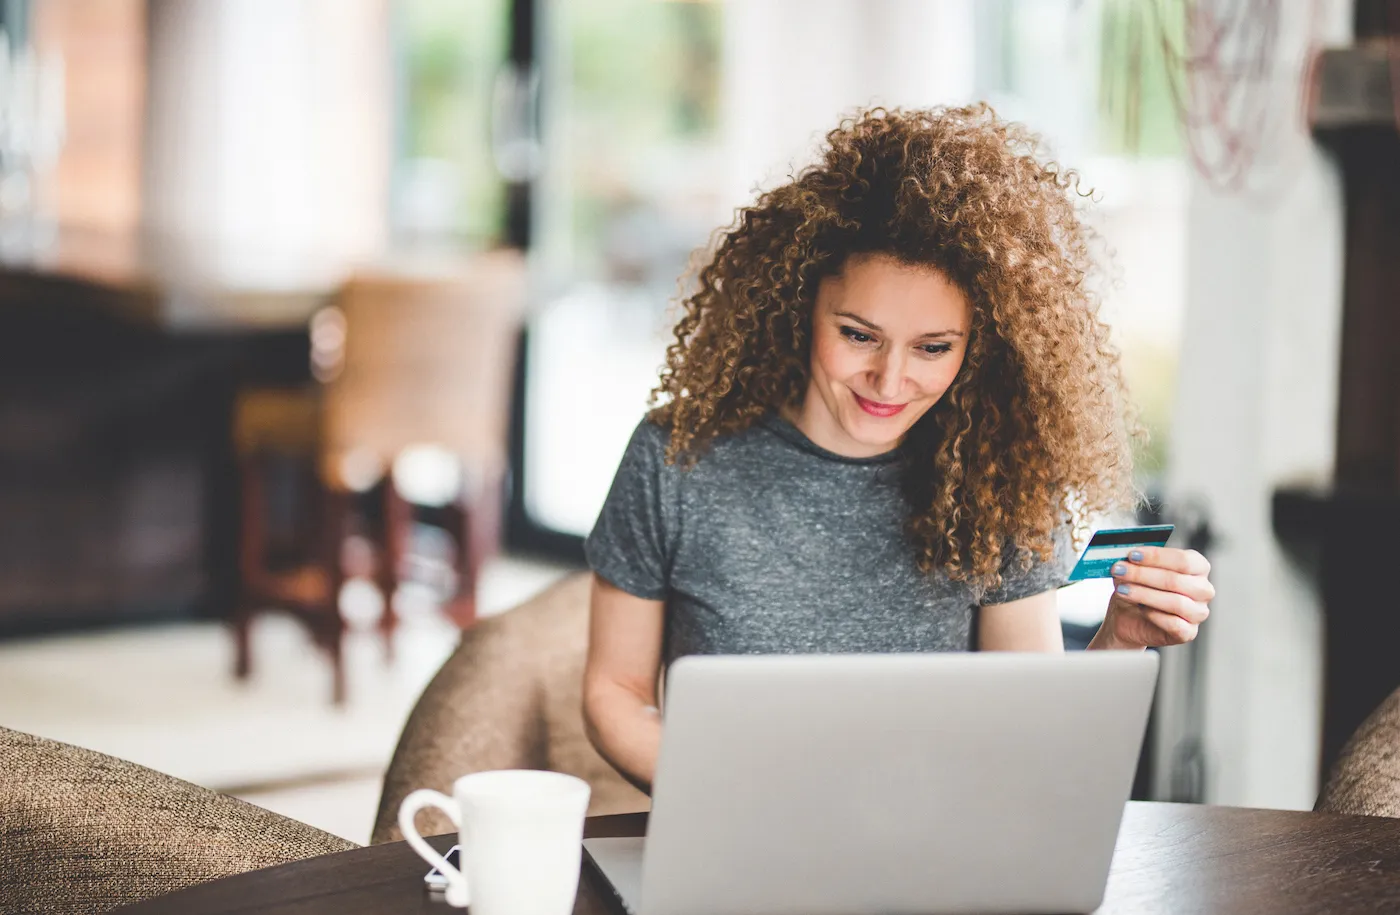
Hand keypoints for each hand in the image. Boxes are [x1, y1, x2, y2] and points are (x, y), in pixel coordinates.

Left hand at [1094, 546, 1213, 649]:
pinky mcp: (1189, 632)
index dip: (1157, 557)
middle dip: (1143, 575)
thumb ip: (1135, 561)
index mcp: (1198, 567)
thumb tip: (1126, 557)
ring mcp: (1198, 612)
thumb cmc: (1137, 589)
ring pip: (1176, 602)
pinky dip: (1154, 615)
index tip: (1132, 555)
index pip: (1184, 560)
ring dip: (1144, 594)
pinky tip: (1141, 609)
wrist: (1127, 618)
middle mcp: (1203, 589)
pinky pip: (1174, 624)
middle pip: (1177, 580)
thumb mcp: (1134, 570)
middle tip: (1120, 571)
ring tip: (1123, 590)